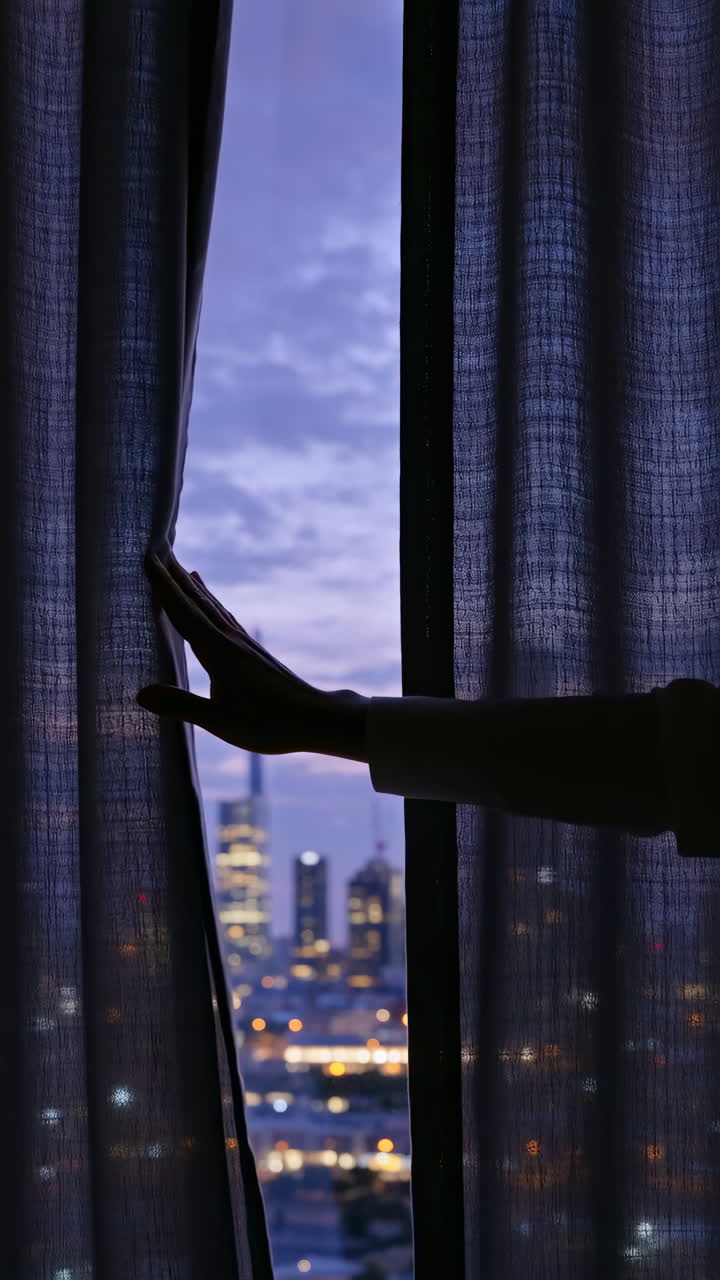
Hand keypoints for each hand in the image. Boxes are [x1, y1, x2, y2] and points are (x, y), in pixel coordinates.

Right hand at [137, 549, 366, 756]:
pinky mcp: (253, 653)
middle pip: (198, 602)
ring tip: (184, 568)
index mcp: (218, 652)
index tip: (148, 560)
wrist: (314, 719)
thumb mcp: (220, 721)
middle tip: (158, 550)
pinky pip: (227, 619)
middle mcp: (230, 640)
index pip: (184, 613)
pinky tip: (215, 605)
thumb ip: (180, 705)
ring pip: (214, 608)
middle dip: (175, 578)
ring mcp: (244, 644)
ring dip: (196, 588)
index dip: (164, 587)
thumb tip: (139, 693)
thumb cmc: (268, 724)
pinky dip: (214, 605)